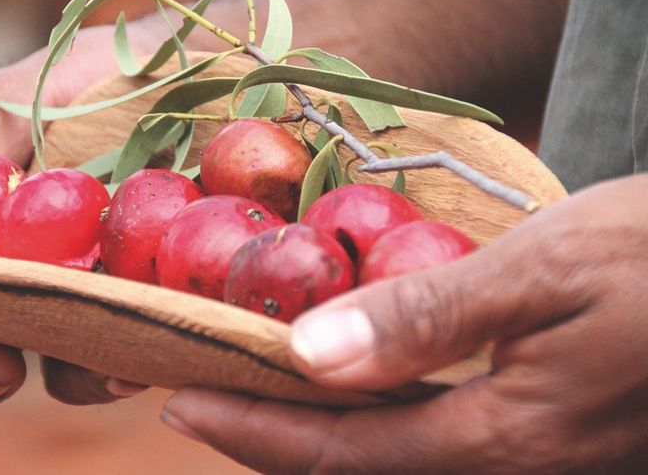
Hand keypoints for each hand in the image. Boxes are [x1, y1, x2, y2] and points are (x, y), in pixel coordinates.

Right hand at [0, 25, 162, 413]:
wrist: (217, 66)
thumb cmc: (112, 73)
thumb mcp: (25, 96)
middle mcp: (31, 264)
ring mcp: (95, 290)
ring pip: (54, 367)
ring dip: (61, 379)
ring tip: (93, 366)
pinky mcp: (155, 301)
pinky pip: (127, 352)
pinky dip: (123, 365)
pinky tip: (139, 359)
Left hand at [160, 174, 647, 472]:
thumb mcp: (543, 270)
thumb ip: (427, 318)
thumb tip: (312, 353)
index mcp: (501, 436)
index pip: (338, 451)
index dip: (252, 432)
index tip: (181, 403)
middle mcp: (511, 464)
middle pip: (356, 470)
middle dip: (268, 441)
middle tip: (200, 399)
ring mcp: (532, 458)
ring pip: (391, 462)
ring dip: (313, 435)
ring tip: (251, 394)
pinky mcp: (544, 435)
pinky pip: (430, 443)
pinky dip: (369, 421)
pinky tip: (349, 388)